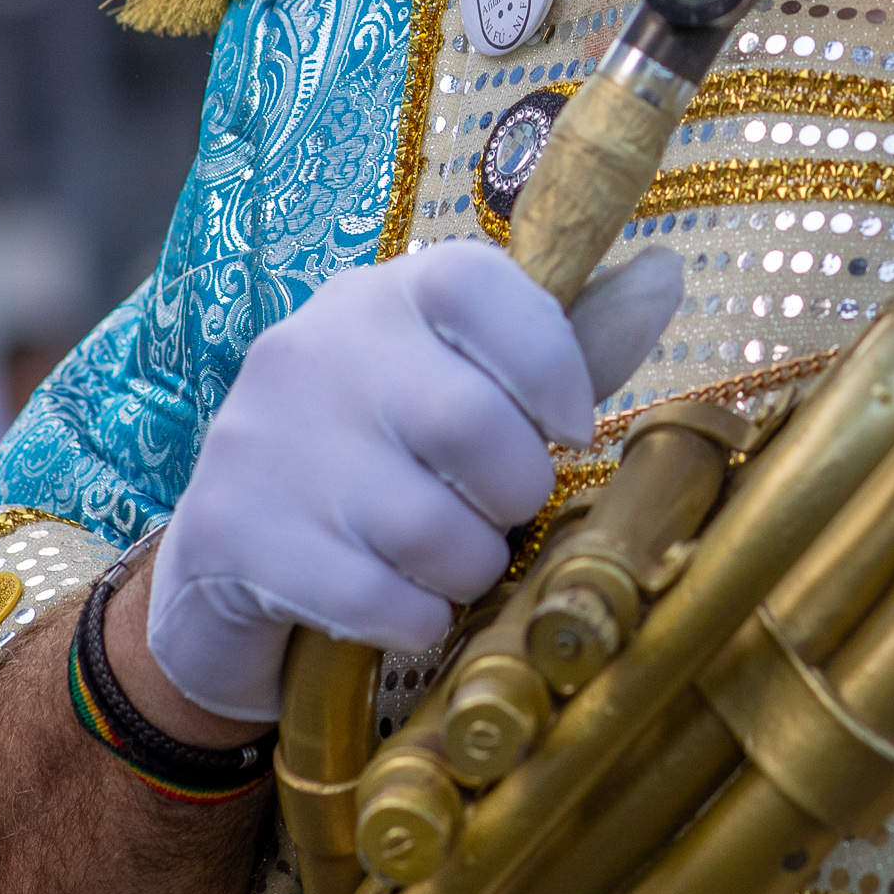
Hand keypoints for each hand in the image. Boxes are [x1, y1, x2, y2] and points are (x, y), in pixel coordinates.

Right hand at [143, 242, 684, 720]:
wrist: (226, 558)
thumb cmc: (381, 462)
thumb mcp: (462, 388)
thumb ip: (561, 350)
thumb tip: (667, 275)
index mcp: (386, 297)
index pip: (483, 287)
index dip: (552, 366)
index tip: (568, 428)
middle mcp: (316, 347)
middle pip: (469, 423)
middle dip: (515, 493)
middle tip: (501, 514)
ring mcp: (263, 437)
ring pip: (426, 526)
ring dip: (468, 568)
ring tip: (451, 564)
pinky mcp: (233, 530)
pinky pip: (373, 596)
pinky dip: (414, 619)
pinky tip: (403, 608)